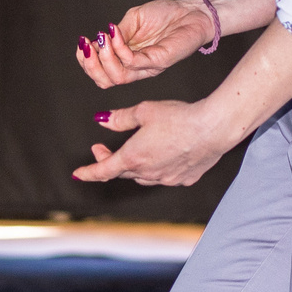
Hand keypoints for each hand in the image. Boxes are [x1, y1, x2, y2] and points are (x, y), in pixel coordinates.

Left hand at [73, 100, 235, 186]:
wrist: (214, 128)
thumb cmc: (180, 117)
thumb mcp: (144, 111)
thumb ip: (120, 118)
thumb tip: (102, 120)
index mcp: (133, 157)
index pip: (102, 170)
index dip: (88, 172)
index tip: (78, 174)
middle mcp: (148, 173)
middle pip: (121, 172)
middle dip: (109, 161)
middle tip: (102, 148)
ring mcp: (167, 179)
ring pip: (142, 177)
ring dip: (132, 167)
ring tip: (131, 152)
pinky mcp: (184, 180)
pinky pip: (164, 178)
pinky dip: (156, 169)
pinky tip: (162, 157)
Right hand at [77, 0, 217, 88]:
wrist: (191, 12)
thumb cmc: (165, 15)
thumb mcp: (133, 20)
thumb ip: (117, 32)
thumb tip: (99, 39)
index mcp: (128, 60)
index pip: (102, 73)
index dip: (87, 62)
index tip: (82, 44)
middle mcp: (136, 68)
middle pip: (106, 81)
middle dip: (91, 65)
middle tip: (87, 46)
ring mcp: (148, 67)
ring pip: (118, 77)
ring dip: (104, 59)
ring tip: (100, 40)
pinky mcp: (159, 61)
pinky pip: (134, 62)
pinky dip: (119, 49)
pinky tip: (114, 34)